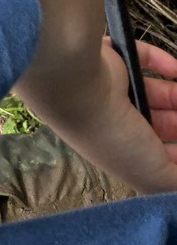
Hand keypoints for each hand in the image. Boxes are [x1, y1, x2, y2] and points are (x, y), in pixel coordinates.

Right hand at [39, 38, 176, 195]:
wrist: (77, 89)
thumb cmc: (112, 136)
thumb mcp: (153, 176)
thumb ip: (176, 183)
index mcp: (124, 151)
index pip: (160, 155)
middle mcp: (120, 122)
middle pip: (164, 124)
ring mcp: (118, 91)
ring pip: (160, 94)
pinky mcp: (117, 60)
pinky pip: (147, 61)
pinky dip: (165, 65)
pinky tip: (176, 70)